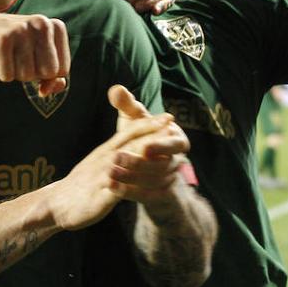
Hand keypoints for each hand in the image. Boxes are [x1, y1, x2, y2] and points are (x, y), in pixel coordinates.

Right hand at [0, 11, 70, 95]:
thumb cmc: (12, 44)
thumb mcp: (38, 55)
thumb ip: (53, 76)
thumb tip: (50, 89)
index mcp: (55, 27)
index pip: (63, 70)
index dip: (47, 74)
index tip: (33, 59)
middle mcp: (42, 24)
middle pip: (48, 73)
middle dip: (32, 73)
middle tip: (18, 56)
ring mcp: (21, 31)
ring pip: (27, 76)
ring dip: (15, 72)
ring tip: (7, 54)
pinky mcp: (1, 40)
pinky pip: (7, 76)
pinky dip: (0, 72)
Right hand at [46, 88, 182, 229]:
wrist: (57, 203)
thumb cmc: (82, 182)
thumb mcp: (99, 161)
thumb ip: (116, 151)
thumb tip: (134, 142)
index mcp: (106, 151)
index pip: (129, 133)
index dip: (148, 124)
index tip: (168, 117)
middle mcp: (105, 161)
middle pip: (131, 144)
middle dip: (152, 136)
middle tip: (173, 127)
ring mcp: (103, 178)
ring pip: (126, 165)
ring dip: (146, 160)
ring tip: (168, 156)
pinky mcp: (101, 197)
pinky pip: (121, 191)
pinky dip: (137, 189)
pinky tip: (155, 190)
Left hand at [107, 85, 191, 213]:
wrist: (143, 163)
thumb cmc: (140, 134)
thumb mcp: (134, 118)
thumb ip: (127, 104)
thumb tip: (116, 90)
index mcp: (176, 140)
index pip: (176, 144)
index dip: (162, 146)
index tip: (146, 147)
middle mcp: (177, 161)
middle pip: (163, 165)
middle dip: (140, 163)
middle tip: (117, 158)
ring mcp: (170, 180)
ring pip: (155, 182)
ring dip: (133, 179)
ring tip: (110, 174)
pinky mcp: (159, 195)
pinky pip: (148, 196)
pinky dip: (132, 193)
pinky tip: (114, 189)